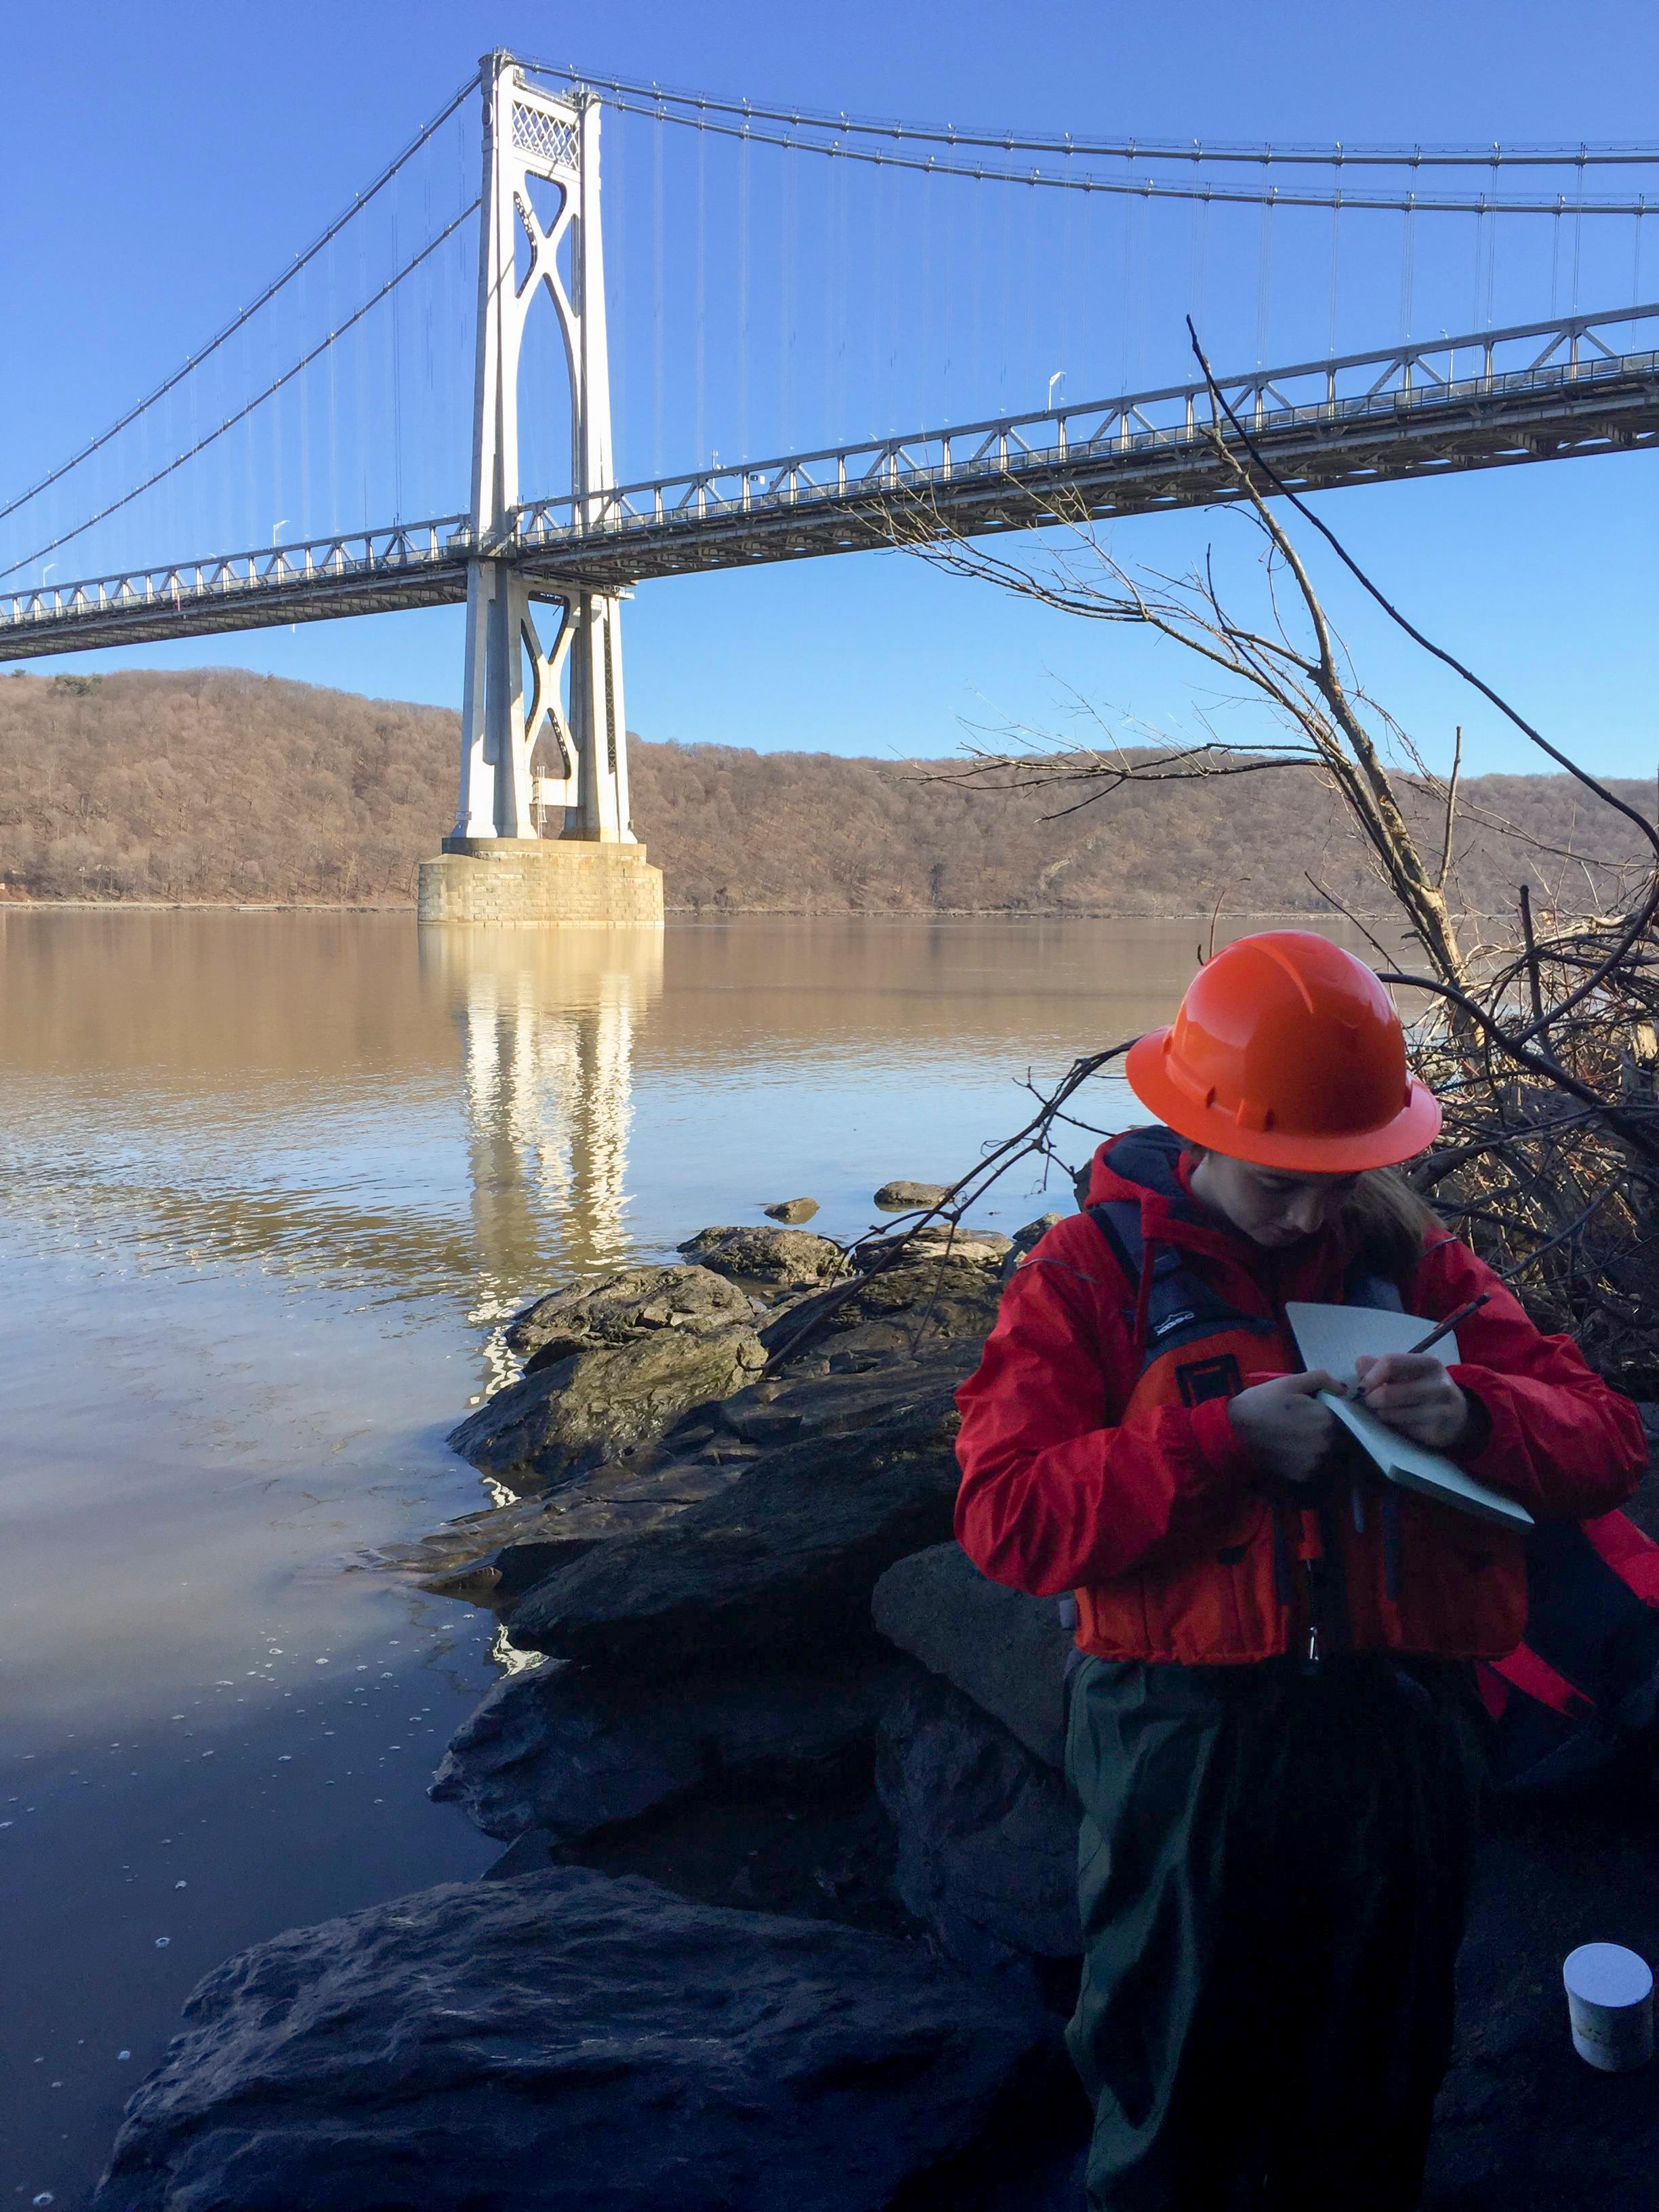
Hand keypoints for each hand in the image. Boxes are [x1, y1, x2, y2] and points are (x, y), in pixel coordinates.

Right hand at [1228, 1369, 1343, 1484]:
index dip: (1323, 1414)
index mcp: (1326, 1418)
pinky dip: (1303, 1460)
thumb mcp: (1290, 1382)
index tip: (1307, 1413)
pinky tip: (1287, 1451)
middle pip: (1333, 1437)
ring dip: (1314, 1447)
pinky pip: (1311, 1466)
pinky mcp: (1303, 1475)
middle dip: (1320, 1431)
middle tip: (1297, 1425)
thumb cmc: (1262, 1402)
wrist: (1233, 1431)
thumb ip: (1321, 1379)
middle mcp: (1326, 1443)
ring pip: (1323, 1453)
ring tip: (1292, 1439)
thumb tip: (1344, 1388)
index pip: (1338, 1417)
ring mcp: (1315, 1462)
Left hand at [1353, 1354, 1472, 1450]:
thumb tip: (1360, 1363)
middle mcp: (1438, 1386)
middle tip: (1371, 1401)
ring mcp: (1440, 1411)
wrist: (1461, 1415)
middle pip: (1387, 1394)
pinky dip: (1394, 1426)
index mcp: (1429, 1364)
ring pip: (1391, 1414)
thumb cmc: (1427, 1388)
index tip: (1362, 1386)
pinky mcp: (1436, 1433)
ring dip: (1381, 1413)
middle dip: (1371, 1399)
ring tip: (1387, 1410)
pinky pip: (1401, 1430)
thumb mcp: (1411, 1371)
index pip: (1391, 1363)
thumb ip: (1383, 1366)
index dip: (1370, 1375)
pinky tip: (1401, 1421)